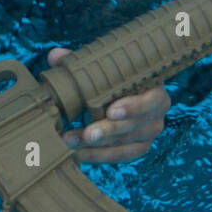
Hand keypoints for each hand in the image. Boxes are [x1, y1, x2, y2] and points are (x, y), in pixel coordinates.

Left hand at [48, 47, 170, 163]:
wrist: (119, 91)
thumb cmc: (112, 77)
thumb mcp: (102, 66)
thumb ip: (81, 61)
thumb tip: (55, 56)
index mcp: (153, 87)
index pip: (152, 99)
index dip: (133, 106)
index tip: (111, 111)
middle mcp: (156, 112)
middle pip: (135, 126)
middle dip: (108, 131)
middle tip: (86, 134)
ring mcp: (149, 132)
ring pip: (125, 144)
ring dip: (97, 146)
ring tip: (71, 143)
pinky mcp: (138, 147)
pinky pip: (120, 155)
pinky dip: (98, 156)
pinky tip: (78, 154)